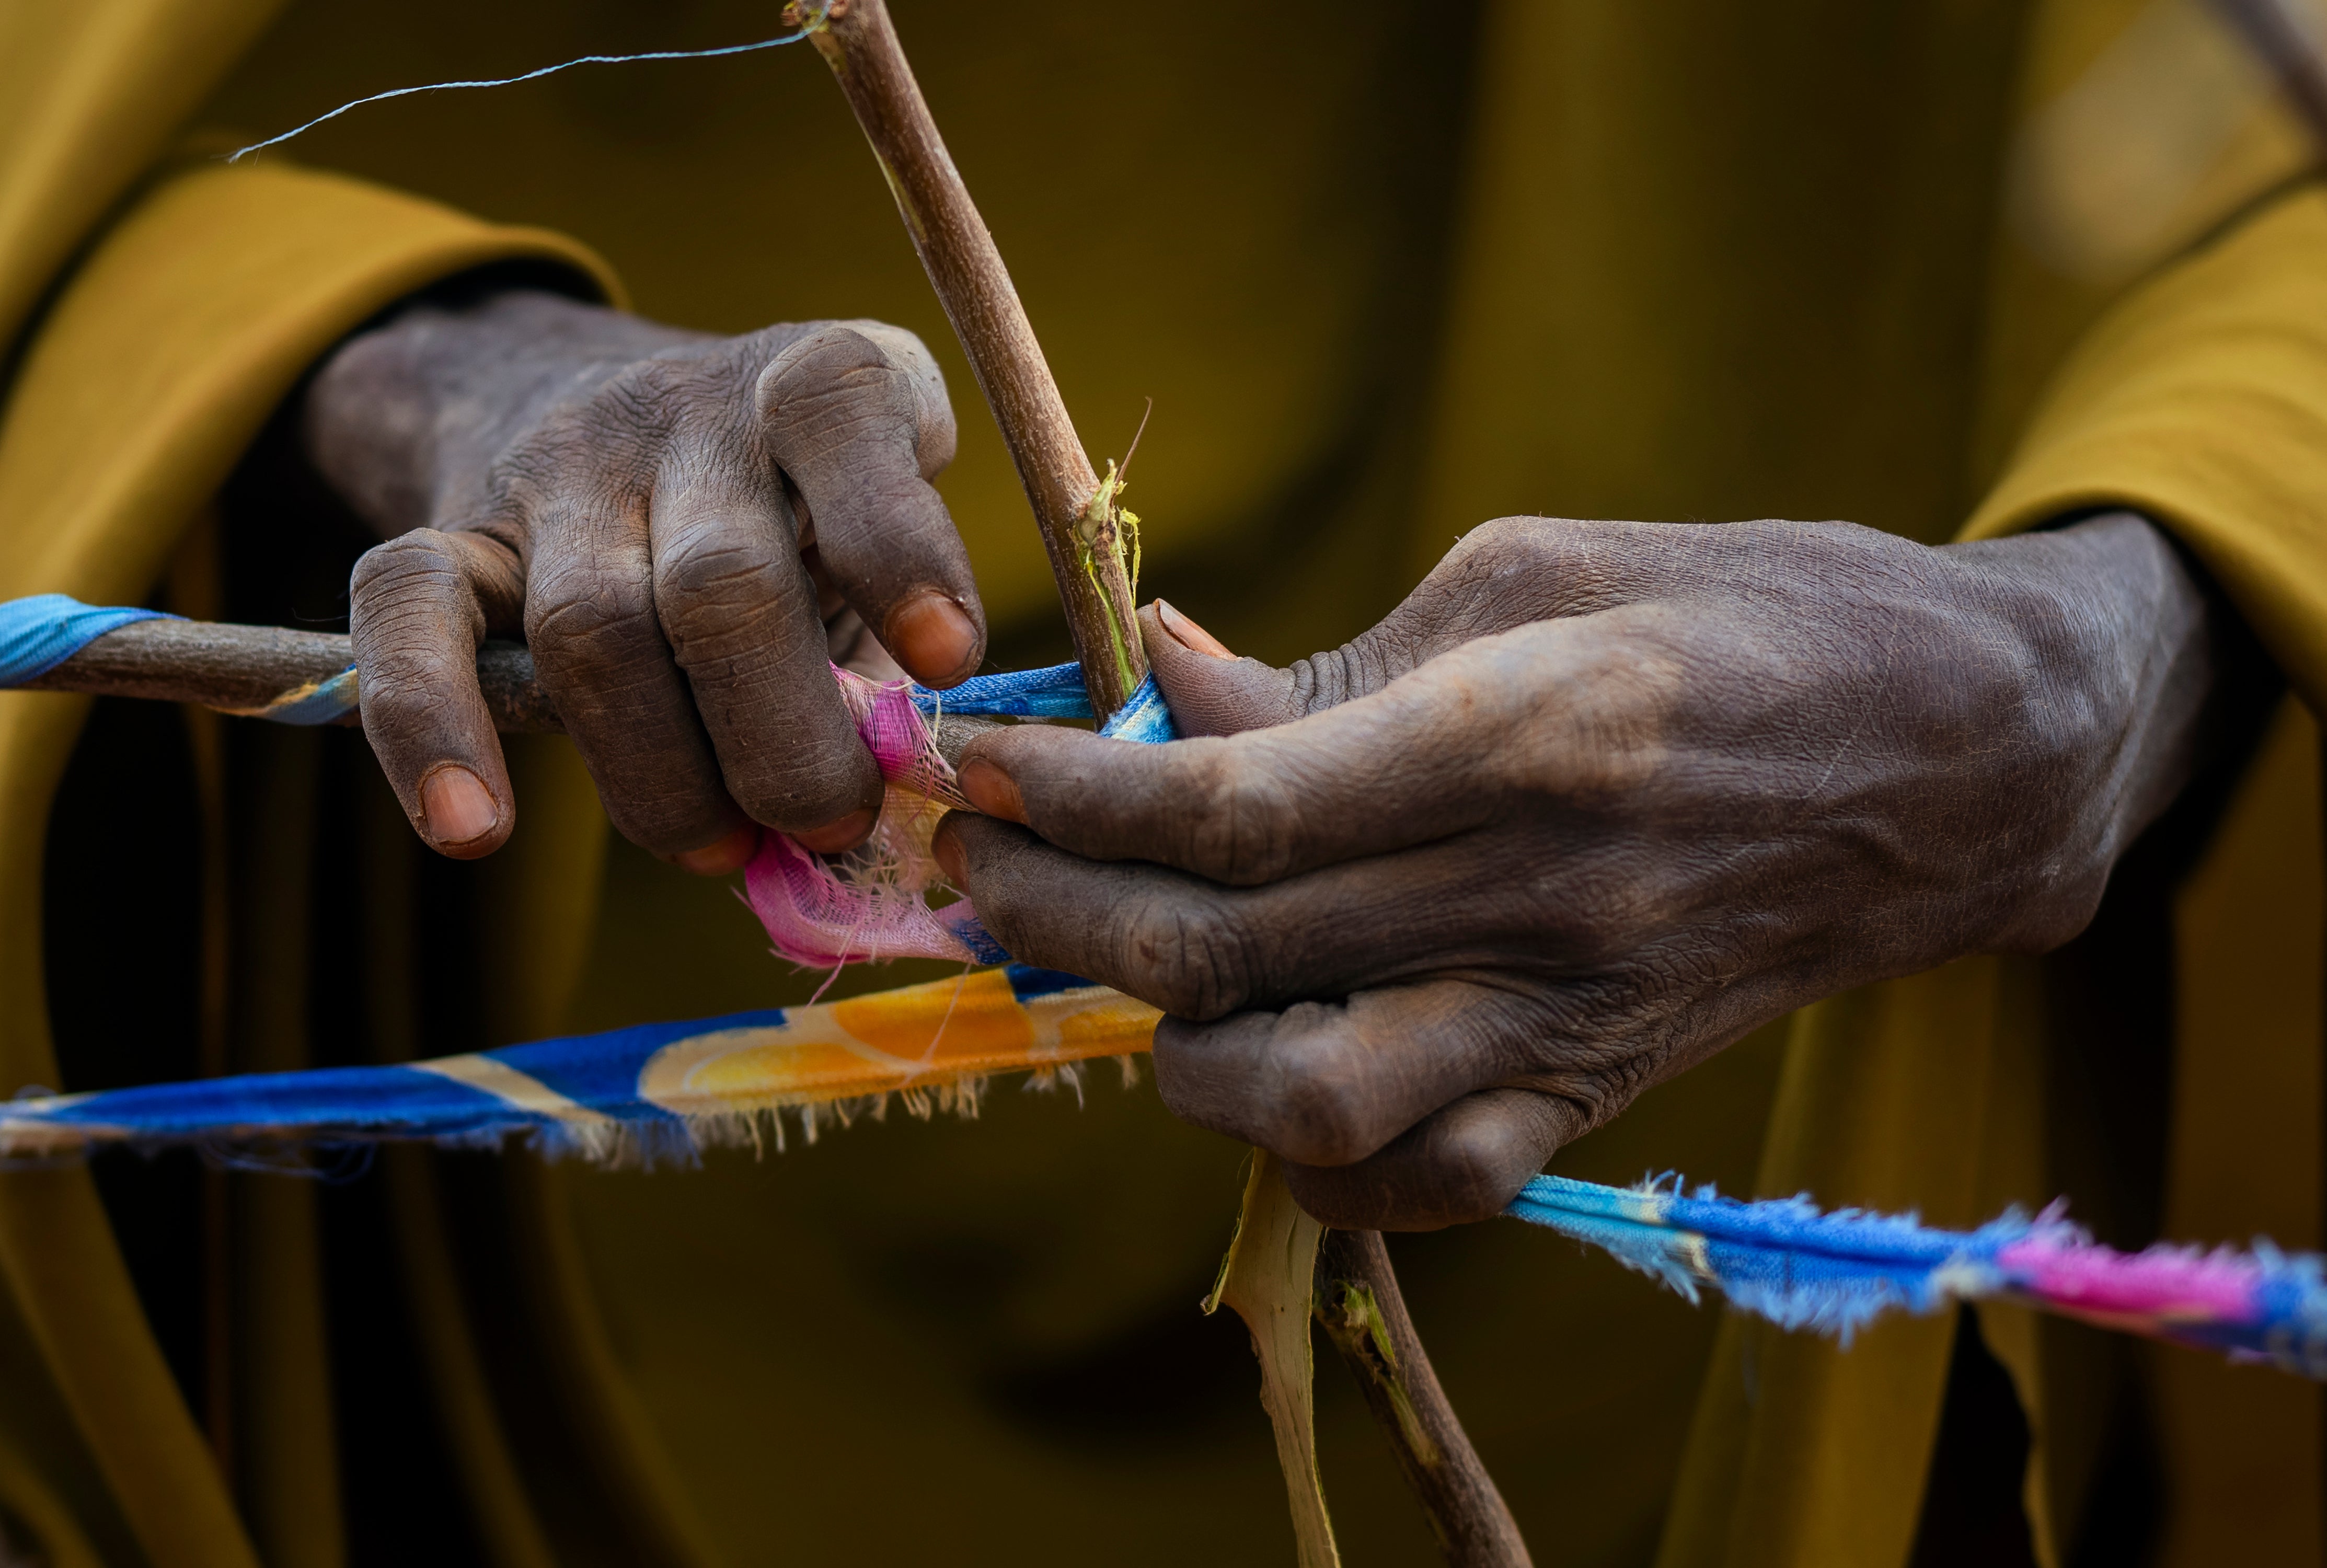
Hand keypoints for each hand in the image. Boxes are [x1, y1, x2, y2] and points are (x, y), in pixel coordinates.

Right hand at [305, 288, 980, 866]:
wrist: (595, 398)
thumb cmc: (791, 518)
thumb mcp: (871, 540)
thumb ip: (890, 650)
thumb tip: (897, 809)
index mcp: (817, 381)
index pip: (844, 416)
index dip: (899, 543)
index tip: (949, 660)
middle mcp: (684, 409)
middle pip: (721, 584)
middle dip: (786, 741)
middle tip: (832, 824)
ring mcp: (558, 467)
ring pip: (592, 630)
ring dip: (664, 776)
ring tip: (721, 851)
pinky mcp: (450, 530)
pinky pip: (409, 616)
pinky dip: (430, 729)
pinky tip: (472, 829)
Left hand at [935, 513, 2241, 1227]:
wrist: (1956, 759)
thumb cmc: (1744, 616)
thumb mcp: (1535, 570)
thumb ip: (1336, 660)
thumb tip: (1163, 683)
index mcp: (1517, 735)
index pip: (1228, 810)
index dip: (1068, 800)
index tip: (974, 772)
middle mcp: (1536, 899)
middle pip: (1224, 956)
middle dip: (1055, 917)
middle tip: (980, 868)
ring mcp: (1571, 1020)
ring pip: (1305, 1105)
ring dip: (1173, 1047)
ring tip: (1133, 969)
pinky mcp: (1599, 1098)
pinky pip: (1419, 1185)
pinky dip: (1307, 1153)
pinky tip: (1270, 1061)